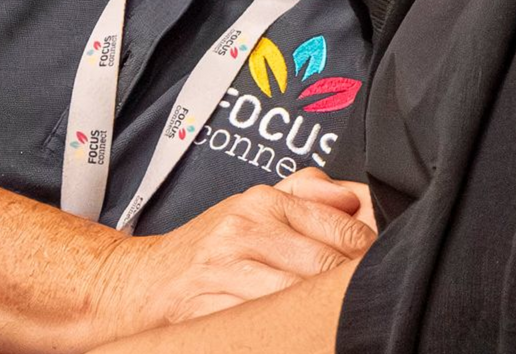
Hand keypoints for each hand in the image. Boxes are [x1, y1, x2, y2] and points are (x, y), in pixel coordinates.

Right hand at [92, 169, 377, 337]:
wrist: (141, 283)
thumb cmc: (205, 248)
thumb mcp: (253, 203)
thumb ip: (306, 191)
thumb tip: (353, 195)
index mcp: (263, 201)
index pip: (344, 226)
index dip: (368, 252)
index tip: (374, 265)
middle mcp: (246, 229)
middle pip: (328, 263)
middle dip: (348, 282)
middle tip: (356, 295)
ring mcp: (227, 269)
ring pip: (301, 293)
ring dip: (320, 306)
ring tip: (325, 311)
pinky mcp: (211, 306)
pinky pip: (265, 320)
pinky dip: (285, 324)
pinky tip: (291, 322)